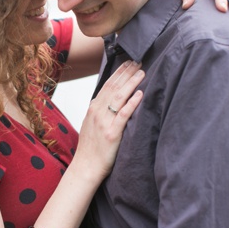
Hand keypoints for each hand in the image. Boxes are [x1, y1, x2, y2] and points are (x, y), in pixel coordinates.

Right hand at [77, 61, 144, 179]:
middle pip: (114, 87)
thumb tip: (112, 99)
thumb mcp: (92, 123)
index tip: (129, 61)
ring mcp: (104, 122)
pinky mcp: (112, 133)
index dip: (119, 72)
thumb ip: (101, 110)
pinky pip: (123, 115)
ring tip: (142, 72)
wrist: (86, 167)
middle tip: (139, 60)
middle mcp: (98, 111)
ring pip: (119, 97)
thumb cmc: (92, 147)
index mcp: (94, 108)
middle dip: (127, 72)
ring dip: (131, 83)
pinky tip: (140, 94)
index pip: (108, 84)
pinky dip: (132, 103)